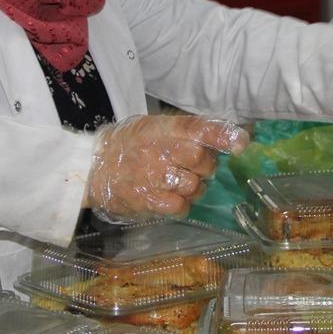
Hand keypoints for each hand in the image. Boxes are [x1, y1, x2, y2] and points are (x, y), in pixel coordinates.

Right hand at [87, 114, 249, 222]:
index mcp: (160, 128)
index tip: (241, 143)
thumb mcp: (151, 127)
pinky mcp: (146, 200)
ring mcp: (152, 176)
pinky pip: (180, 206)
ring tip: (181, 184)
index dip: (221, 135)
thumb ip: (184, 130)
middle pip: (200, 159)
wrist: (91, 169)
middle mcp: (157, 150)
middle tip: (196, 168)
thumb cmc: (127, 146)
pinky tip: (171, 198)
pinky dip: (182, 204)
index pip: (196, 128)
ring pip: (193, 185)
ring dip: (195, 188)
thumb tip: (229, 134)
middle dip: (205, 166)